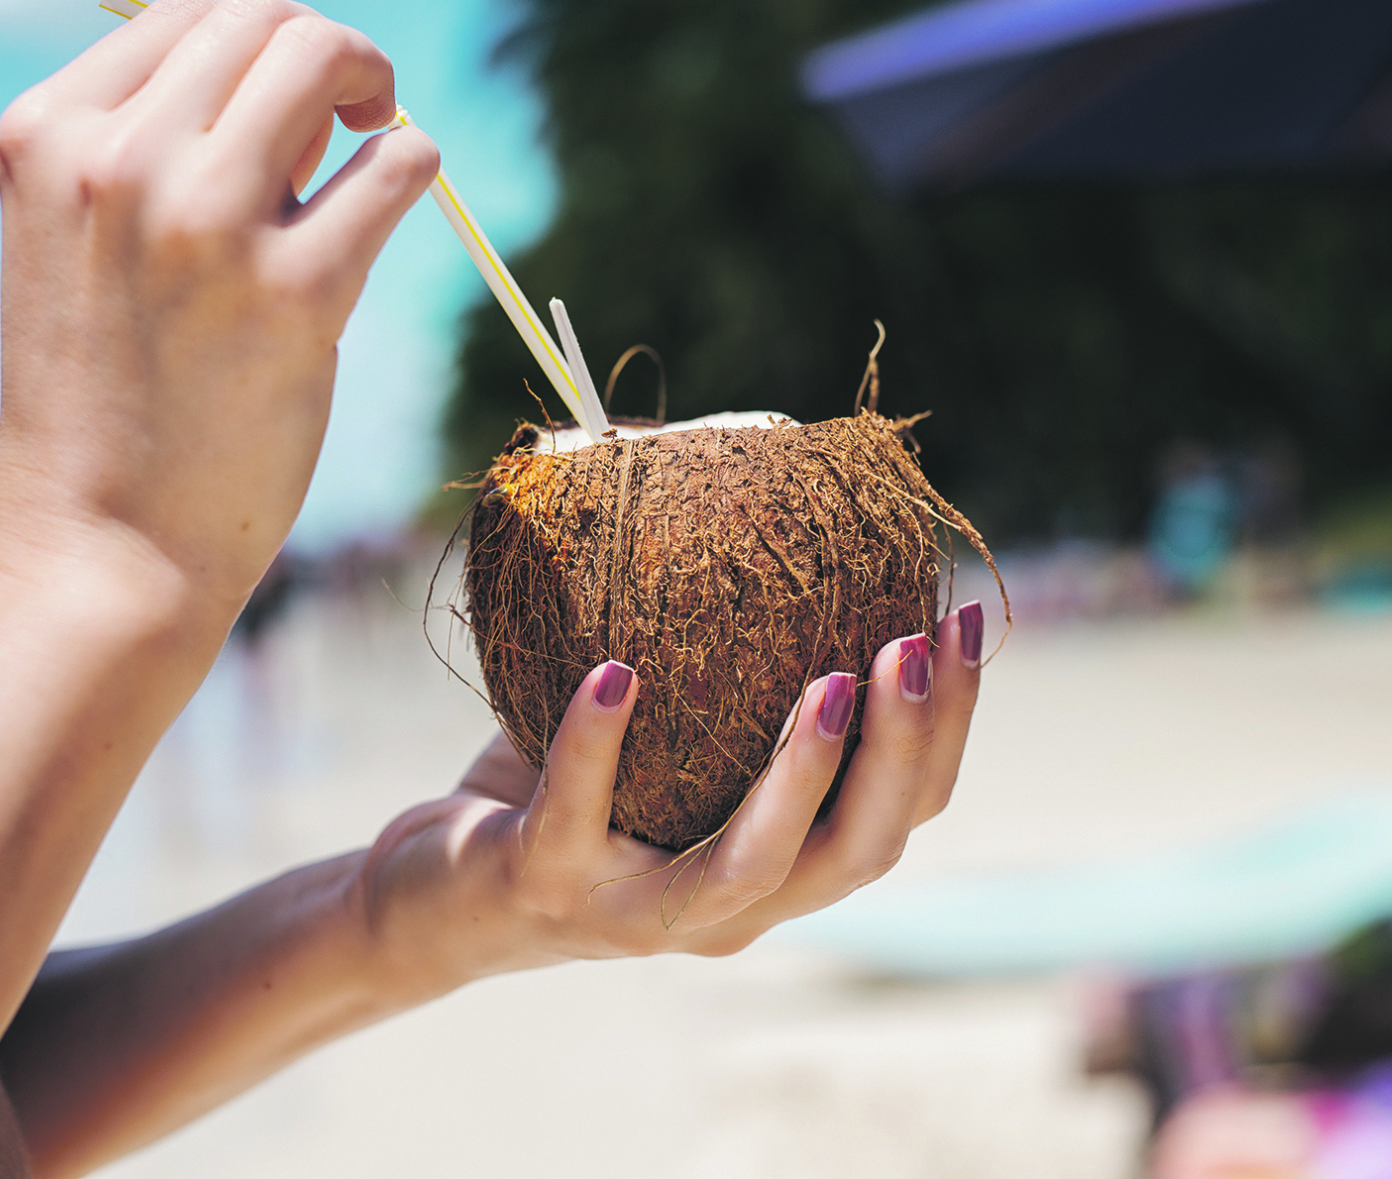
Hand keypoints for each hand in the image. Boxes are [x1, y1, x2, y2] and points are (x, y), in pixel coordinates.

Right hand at [0, 0, 439, 611]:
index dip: (249, 51)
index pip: (180, 17)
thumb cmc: (102, 401)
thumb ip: (151, 154)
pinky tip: (394, 203)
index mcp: (47, 137)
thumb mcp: (77, 244)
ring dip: (372, 84)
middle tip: (345, 119)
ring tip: (371, 143)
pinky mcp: (298, 292)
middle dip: (322, 54)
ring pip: (326, 59)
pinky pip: (399, 167)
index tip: (276, 117)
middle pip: (261, 20)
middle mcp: (118, 161)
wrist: (98, 549)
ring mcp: (206, 222)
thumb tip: (300, 93)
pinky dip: (414, 165)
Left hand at [358, 602, 986, 986]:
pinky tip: (617, 671)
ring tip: (832, 679)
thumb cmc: (558, 789)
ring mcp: (635, 915)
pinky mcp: (545, 890)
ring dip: (803, 775)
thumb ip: (722, 655)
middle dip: (906, 750)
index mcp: (775, 872)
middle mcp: (727, 913)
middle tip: (919, 642)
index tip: (960, 621)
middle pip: (858, 853)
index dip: (946, 729)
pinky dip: (599, 744)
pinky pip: (579, 818)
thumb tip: (753, 476)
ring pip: (751, 868)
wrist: (431, 898)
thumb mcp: (660, 729)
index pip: (896, 816)